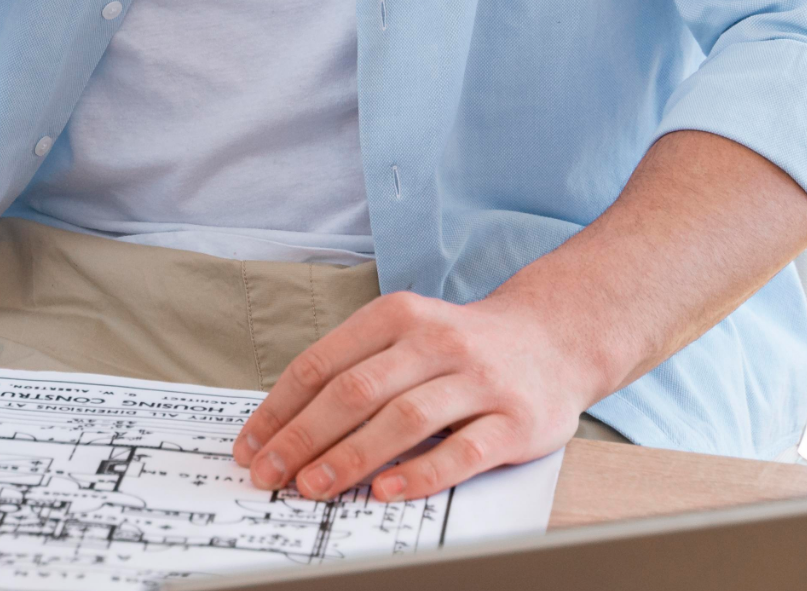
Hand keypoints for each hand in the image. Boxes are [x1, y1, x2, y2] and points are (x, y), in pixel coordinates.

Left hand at [236, 289, 604, 502]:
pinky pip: (462, 452)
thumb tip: (286, 424)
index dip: (279, 408)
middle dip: (303, 437)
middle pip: (355, 392)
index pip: (321, 364)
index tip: (251, 444)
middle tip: (270, 473)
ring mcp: (479, 381)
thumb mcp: (405, 335)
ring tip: (312, 486)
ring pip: (403, 420)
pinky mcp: (516, 421)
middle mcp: (436, 342)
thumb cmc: (462, 346)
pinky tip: (384, 490)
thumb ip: (355, 368)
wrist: (555, 338)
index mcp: (396, 316)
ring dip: (350, 457)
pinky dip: (419, 473)